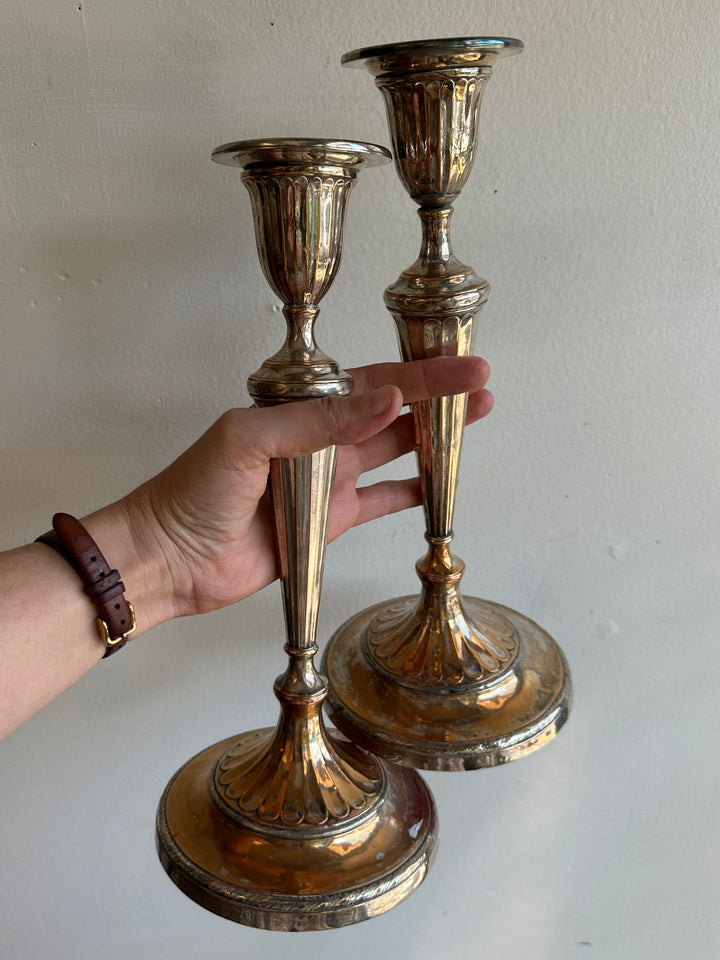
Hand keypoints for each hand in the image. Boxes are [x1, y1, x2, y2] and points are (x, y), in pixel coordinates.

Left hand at [122, 356, 491, 618]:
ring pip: (392, 452)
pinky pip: (380, 501)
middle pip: (390, 411)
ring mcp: (327, 480)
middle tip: (481, 387)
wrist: (173, 558)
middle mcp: (318, 438)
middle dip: (436, 398)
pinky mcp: (330, 520)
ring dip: (432, 438)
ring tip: (473, 421)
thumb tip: (385, 401)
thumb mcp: (249, 438)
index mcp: (298, 408)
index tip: (461, 366)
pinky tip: (436, 482)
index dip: (418, 375)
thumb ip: (317, 421)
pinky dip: (410, 492)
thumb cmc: (193, 490)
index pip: (369, 383)